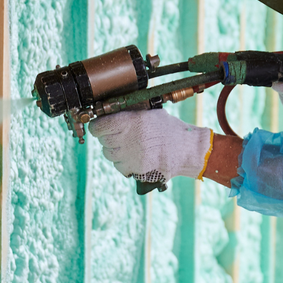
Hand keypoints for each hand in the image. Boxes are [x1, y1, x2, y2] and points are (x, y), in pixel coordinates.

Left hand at [88, 109, 212, 180]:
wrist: (185, 150)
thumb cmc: (169, 129)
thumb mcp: (149, 114)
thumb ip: (128, 114)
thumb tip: (108, 114)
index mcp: (131, 122)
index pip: (100, 126)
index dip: (97, 126)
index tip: (98, 126)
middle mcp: (128, 139)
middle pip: (103, 140)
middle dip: (107, 137)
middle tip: (116, 135)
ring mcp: (130, 156)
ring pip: (109, 154)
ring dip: (114, 150)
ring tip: (127, 145)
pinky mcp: (134, 168)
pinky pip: (118, 166)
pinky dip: (122, 162)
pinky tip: (133, 156)